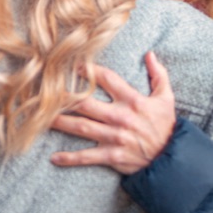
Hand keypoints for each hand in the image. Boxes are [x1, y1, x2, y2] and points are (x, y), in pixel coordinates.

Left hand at [50, 52, 175, 174]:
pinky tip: (54, 158)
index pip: (107, 79)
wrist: (172, 157)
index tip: (73, 66)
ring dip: (60, 123)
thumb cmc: (167, 126)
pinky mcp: (112, 156)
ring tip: (41, 118)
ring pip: (81, 128)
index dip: (89, 70)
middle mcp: (120, 117)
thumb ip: (158, 74)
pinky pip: (87, 157)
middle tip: (45, 92)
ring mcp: (114, 137)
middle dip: (64, 97)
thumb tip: (150, 54)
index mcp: (132, 100)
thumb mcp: (166, 98)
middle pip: (85, 103)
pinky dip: (70, 158)